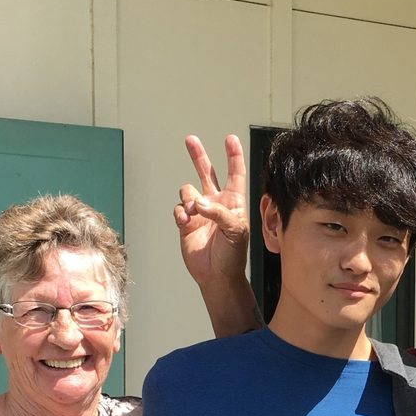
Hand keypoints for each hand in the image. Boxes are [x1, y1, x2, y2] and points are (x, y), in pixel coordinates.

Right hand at [175, 134, 248, 286]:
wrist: (217, 275)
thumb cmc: (233, 256)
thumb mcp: (236, 232)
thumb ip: (220, 213)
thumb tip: (199, 202)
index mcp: (233, 203)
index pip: (235, 174)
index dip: (233, 156)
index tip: (231, 139)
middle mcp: (216, 203)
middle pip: (207, 173)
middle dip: (199, 156)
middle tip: (191, 140)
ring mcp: (200, 212)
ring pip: (188, 191)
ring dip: (189, 198)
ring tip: (193, 212)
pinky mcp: (186, 223)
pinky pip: (178, 208)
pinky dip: (180, 212)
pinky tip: (185, 221)